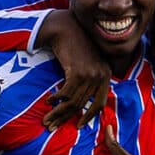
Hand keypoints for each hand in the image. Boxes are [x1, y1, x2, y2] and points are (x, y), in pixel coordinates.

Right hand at [38, 10, 110, 129]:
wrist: (65, 27)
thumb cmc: (74, 44)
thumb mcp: (88, 62)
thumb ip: (89, 79)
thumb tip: (80, 101)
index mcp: (107, 74)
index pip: (100, 103)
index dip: (89, 116)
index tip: (78, 125)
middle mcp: (101, 76)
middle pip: (83, 105)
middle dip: (66, 118)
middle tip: (53, 126)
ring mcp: (91, 74)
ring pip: (74, 102)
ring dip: (58, 112)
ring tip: (47, 118)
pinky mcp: (78, 72)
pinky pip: (66, 93)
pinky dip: (56, 99)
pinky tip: (48, 100)